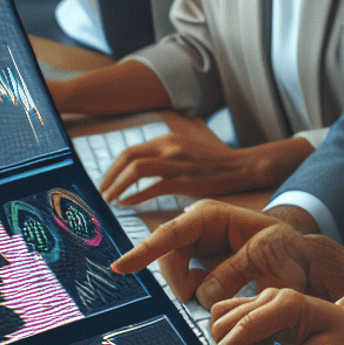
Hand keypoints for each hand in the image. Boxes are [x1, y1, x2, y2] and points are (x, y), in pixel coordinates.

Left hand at [98, 132, 310, 204]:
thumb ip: (163, 154)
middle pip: (128, 157)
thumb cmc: (214, 162)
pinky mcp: (185, 180)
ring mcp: (177, 162)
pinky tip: (127, 204)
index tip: (105, 182)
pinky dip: (135, 196)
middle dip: (109, 176)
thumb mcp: (185, 150)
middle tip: (101, 193)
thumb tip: (139, 169)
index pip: (130, 150)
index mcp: (168, 139)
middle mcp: (169, 147)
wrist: (242, 166)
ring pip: (136, 170)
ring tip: (110, 200)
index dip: (112, 168)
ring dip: (117, 186)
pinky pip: (153, 188)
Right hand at [110, 200, 343, 307]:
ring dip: (193, 292)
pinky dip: (197, 295)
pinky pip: (186, 284)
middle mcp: (197, 227)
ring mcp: (196, 245)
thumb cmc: (288, 252)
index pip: (171, 233)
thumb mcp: (269, 257)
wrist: (301, 259)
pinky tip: (221, 294)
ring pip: (176, 276)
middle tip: (203, 299)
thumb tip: (200, 293)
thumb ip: (236, 272)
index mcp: (212, 216)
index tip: (121, 268)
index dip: (145, 251)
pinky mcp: (198, 265)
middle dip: (181, 283)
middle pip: (168, 259)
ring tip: (226, 293)